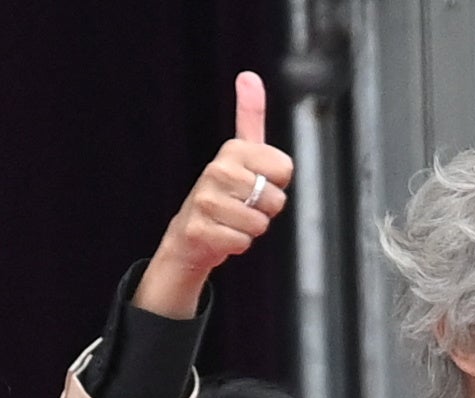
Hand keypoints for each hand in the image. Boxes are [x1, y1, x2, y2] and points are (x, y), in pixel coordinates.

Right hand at [133, 71, 294, 318]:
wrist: (190, 234)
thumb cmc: (225, 193)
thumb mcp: (240, 152)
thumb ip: (249, 116)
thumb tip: (249, 75)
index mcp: (232, 150)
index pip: (285, 170)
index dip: (276, 183)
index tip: (255, 182)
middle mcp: (216, 171)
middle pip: (276, 199)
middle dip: (265, 209)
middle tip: (243, 206)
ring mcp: (205, 201)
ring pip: (260, 223)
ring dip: (252, 229)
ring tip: (232, 221)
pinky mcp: (200, 229)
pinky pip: (242, 242)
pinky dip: (237, 245)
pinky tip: (222, 235)